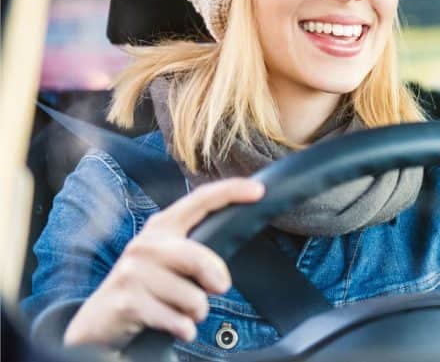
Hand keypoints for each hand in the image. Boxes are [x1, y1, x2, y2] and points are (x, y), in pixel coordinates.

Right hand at [64, 178, 264, 348]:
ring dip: (196, 312)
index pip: (200, 200)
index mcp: (162, 227)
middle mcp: (146, 244)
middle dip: (216, 281)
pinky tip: (173, 325)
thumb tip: (227, 268)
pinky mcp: (128, 302)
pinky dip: (183, 329)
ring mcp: (133, 272)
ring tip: (179, 309)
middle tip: (215, 290)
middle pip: (201, 259)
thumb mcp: (169, 260)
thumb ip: (198, 251)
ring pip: (194, 298)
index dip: (230, 191)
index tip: (259, 191)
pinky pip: (178, 321)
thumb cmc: (147, 287)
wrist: (100, 321)